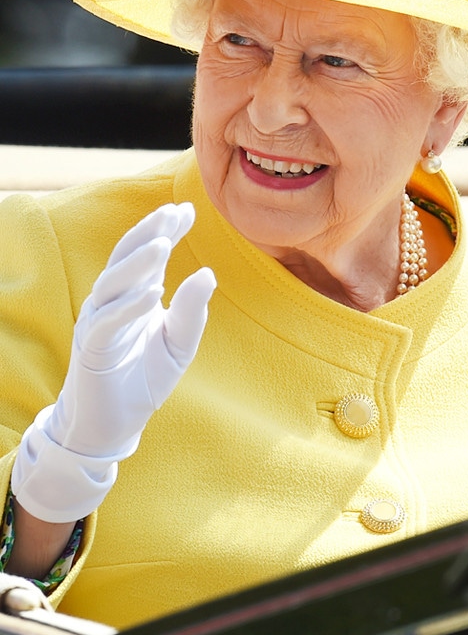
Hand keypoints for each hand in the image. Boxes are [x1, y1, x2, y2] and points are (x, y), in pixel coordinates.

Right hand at [12, 203, 215, 522]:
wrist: (114, 424)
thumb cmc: (144, 379)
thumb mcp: (178, 345)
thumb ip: (192, 312)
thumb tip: (208, 273)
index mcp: (134, 295)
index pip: (148, 254)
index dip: (165, 230)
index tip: (188, 209)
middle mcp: (113, 301)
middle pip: (126, 257)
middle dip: (148, 233)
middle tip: (171, 213)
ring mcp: (99, 322)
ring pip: (114, 282)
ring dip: (138, 262)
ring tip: (163, 243)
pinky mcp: (91, 348)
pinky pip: (107, 321)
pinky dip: (129, 306)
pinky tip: (153, 291)